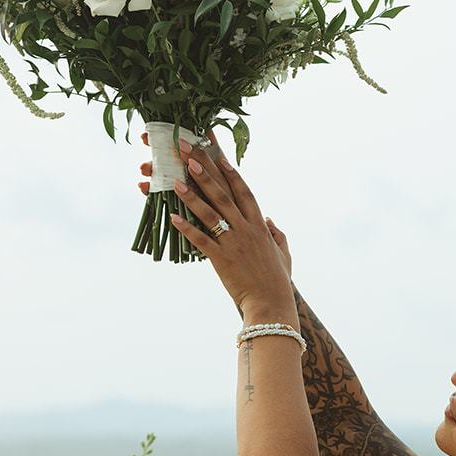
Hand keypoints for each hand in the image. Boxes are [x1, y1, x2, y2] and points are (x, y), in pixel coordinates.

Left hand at [166, 140, 295, 320]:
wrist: (271, 304)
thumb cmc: (277, 281)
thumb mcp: (283, 254)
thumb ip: (277, 235)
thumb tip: (269, 222)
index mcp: (258, 226)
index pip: (244, 192)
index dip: (231, 172)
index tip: (218, 154)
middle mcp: (246, 229)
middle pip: (223, 194)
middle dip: (204, 170)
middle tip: (188, 151)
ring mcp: (233, 243)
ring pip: (210, 213)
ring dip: (192, 194)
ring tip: (175, 178)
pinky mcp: (221, 259)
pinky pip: (201, 240)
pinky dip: (187, 228)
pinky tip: (172, 217)